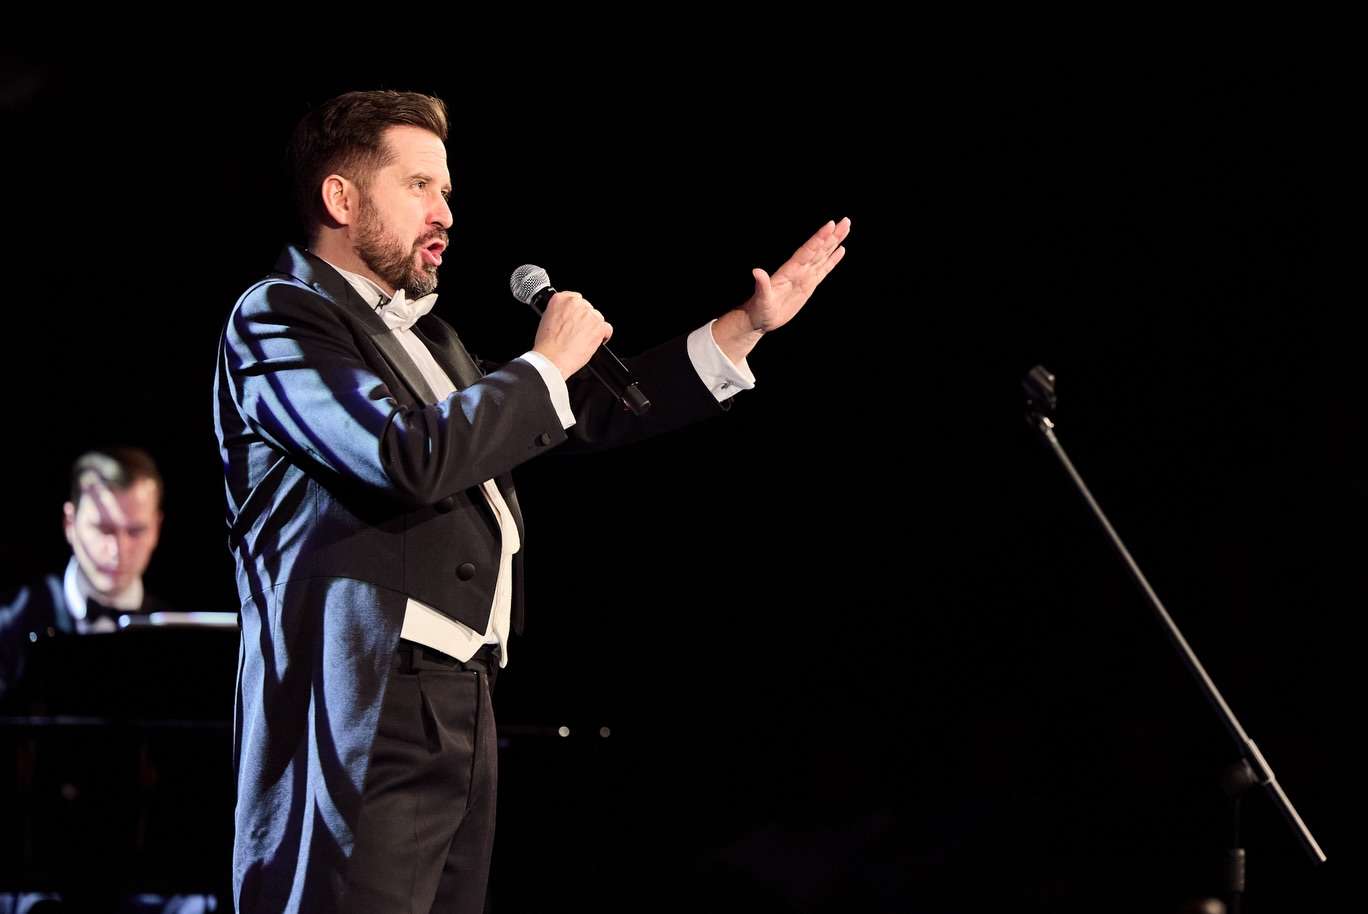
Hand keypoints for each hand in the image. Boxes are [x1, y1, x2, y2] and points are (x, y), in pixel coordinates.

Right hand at [532, 291, 612, 378]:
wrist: (552, 358)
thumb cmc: (547, 345)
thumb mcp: (546, 319)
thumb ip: (559, 312)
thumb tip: (568, 316)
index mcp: (560, 299)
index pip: (575, 299)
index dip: (576, 312)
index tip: (576, 318)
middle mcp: (576, 303)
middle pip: (587, 308)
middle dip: (584, 320)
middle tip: (578, 333)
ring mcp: (589, 314)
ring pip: (597, 318)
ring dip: (593, 327)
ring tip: (583, 340)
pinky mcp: (599, 327)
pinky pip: (607, 328)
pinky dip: (603, 336)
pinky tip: (594, 342)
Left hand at [743, 216, 849, 332]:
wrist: (761, 319)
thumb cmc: (759, 309)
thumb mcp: (761, 299)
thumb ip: (762, 285)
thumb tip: (756, 272)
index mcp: (789, 270)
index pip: (807, 251)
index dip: (819, 238)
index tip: (830, 225)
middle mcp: (799, 269)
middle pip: (818, 248)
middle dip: (832, 235)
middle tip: (845, 221)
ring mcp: (805, 275)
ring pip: (823, 255)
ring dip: (834, 242)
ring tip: (846, 228)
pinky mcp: (809, 284)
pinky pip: (824, 269)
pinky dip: (833, 259)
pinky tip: (841, 250)